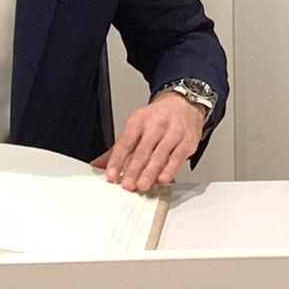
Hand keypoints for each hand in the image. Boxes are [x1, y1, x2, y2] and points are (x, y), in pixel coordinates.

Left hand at [90, 91, 204, 192]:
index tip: (112, 175)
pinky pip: (177, 158)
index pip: (126, 142)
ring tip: (142, 185)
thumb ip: (120, 147)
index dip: (117, 159)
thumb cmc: (158, 117)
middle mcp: (156, 125)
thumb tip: (101, 165)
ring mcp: (173, 133)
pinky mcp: (187, 142)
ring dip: (150, 172)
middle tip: (127, 184)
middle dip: (134, 169)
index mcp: (139, 120)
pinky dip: (169, 170)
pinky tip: (162, 179)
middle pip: (143, 150)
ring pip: (160, 155)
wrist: (183, 103)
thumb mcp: (136, 124)